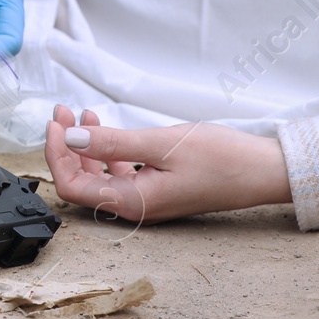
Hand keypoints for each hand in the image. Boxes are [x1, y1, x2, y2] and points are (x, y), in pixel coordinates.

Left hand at [43, 106, 290, 222]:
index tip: (55, 124)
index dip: (55, 156)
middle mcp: (134, 207)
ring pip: (99, 177)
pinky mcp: (156, 190)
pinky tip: (108, 130)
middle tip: (62, 111)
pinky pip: (120, 174)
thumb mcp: (160, 144)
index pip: (72, 187)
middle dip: (66, 146)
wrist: (263, 171)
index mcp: (132, 202)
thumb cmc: (221, 159)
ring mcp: (145, 200)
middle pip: (81, 182)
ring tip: (82, 114)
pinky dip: (107, 152)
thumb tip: (70, 139)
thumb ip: (112, 143)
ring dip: (85, 147)